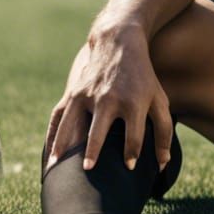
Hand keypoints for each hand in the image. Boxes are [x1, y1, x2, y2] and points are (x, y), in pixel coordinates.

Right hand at [44, 26, 172, 173]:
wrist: (119, 43)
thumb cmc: (143, 79)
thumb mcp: (159, 100)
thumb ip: (163, 132)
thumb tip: (163, 164)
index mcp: (133, 102)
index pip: (134, 135)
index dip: (132, 154)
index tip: (129, 167)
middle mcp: (109, 98)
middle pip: (99, 129)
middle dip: (93, 150)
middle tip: (88, 170)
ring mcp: (88, 94)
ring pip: (72, 124)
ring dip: (64, 146)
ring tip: (57, 169)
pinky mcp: (74, 92)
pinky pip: (60, 117)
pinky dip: (53, 136)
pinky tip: (50, 154)